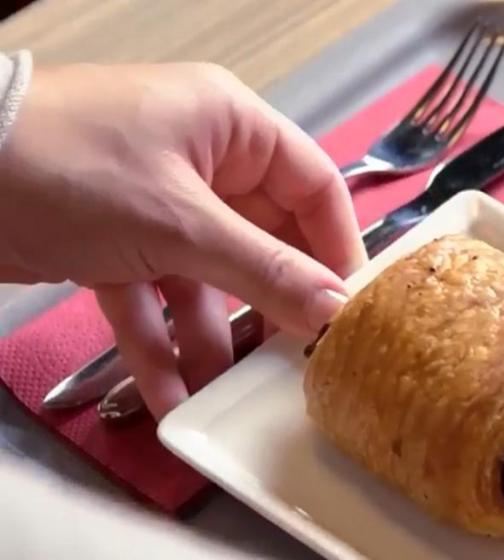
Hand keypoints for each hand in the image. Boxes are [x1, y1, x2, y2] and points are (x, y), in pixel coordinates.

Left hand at [0, 62, 364, 418]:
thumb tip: (333, 308)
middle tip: (298, 363)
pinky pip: (153, 299)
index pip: (314, 188)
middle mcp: (199, 161)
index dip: (337, 249)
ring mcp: (153, 204)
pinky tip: (172, 397)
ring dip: (213, 339)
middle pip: (263, 243)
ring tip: (231, 396)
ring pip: (207, 281)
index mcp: (229, 126)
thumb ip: (264, 271)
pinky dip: (160, 344)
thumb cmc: (61, 162)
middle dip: (273, 308)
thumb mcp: (179, 224)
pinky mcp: (110, 242)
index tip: (350, 310)